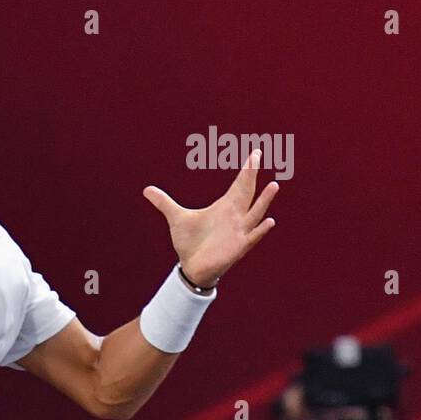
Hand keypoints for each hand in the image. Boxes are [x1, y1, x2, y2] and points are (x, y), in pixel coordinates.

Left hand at [143, 148, 278, 286]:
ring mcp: (239, 231)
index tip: (255, 153)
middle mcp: (235, 216)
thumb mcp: (176, 218)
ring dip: (264, 201)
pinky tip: (269, 221)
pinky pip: (252, 237)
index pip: (239, 184)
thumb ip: (164, 203)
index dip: (247, 169)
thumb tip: (146, 189)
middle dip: (252, 175)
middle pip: (247, 192)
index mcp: (225, 207)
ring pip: (255, 213)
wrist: (192, 266)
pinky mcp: (238, 247)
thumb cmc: (190, 242)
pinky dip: (260, 230)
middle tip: (258, 155)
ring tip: (274, 185)